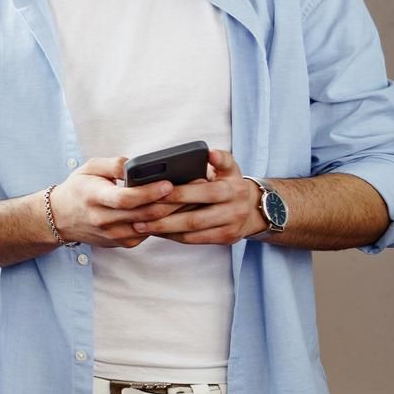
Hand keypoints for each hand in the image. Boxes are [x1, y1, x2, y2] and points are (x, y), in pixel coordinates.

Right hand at [48, 156, 181, 248]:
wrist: (60, 218)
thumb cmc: (78, 189)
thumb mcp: (90, 168)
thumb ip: (114, 164)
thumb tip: (138, 165)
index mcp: (94, 198)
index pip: (125, 199)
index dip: (148, 193)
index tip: (169, 184)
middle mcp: (103, 220)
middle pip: (144, 214)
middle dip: (172, 202)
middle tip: (195, 188)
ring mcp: (113, 235)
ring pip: (150, 226)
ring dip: (173, 213)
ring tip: (193, 197)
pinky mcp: (122, 242)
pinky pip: (149, 233)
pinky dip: (164, 222)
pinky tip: (179, 210)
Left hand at [131, 149, 266, 243]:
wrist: (254, 208)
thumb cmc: (230, 184)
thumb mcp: (230, 168)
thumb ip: (219, 159)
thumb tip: (209, 152)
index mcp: (232, 188)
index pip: (203, 191)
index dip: (179, 194)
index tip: (154, 193)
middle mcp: (234, 209)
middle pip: (195, 216)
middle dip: (164, 216)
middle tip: (139, 214)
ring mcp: (230, 226)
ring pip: (192, 231)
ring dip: (164, 229)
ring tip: (140, 225)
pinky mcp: (225, 238)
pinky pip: (194, 240)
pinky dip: (173, 236)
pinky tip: (155, 232)